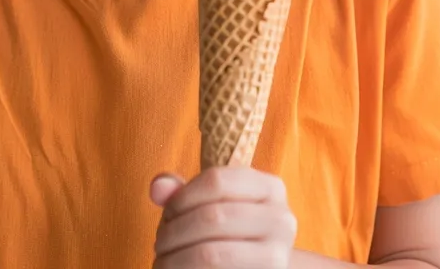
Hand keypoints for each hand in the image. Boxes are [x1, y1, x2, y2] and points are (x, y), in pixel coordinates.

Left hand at [150, 166, 296, 266]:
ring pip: (211, 253)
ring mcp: (277, 255)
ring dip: (176, 259)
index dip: (183, 196)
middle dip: (174, 231)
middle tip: (159, 242)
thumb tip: (157, 187)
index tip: (166, 213)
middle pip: (213, 217)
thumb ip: (184, 193)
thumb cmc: (231, 232)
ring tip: (162, 262)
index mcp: (271, 188)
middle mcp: (282, 219)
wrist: (259, 267)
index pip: (217, 180)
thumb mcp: (214, 203)